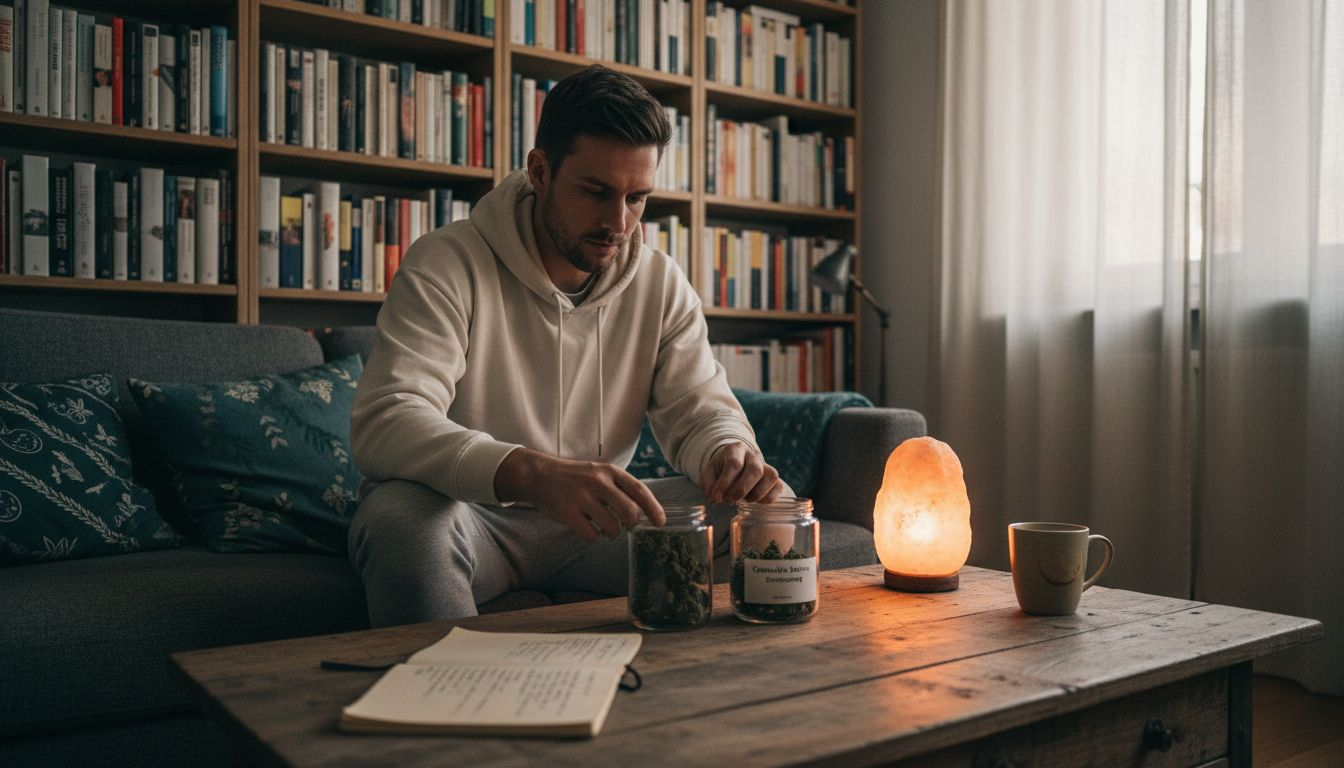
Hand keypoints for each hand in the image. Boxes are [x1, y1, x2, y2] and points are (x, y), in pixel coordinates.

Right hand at [494, 448, 664, 540]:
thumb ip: (620, 488)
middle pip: (629, 512)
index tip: (661, 522)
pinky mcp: (568, 513)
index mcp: (609, 471)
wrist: (540, 475)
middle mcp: (598, 482)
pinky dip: (593, 536)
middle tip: (628, 527)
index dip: (654, 508)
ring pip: (612, 527)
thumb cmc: (576, 477)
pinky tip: (587, 528)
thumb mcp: (599, 473)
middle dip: (632, 524)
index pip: (639, 490)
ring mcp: (582, 498)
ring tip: (605, 528)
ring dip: (612, 533)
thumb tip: (645, 511)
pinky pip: (591, 535)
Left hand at [700, 443, 782, 504]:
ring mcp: (766, 465)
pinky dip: (768, 497)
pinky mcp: (774, 477)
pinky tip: (755, 501)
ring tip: (743, 500)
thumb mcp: (709, 473)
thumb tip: (715, 498)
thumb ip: (709, 484)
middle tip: (729, 501)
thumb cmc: (721, 470)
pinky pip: (778, 486)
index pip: (734, 464)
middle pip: (755, 470)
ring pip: (770, 477)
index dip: (724, 483)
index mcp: (736, 450)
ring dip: (756, 494)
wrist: (734, 464)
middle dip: (741, 490)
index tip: (716, 498)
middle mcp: (754, 455)